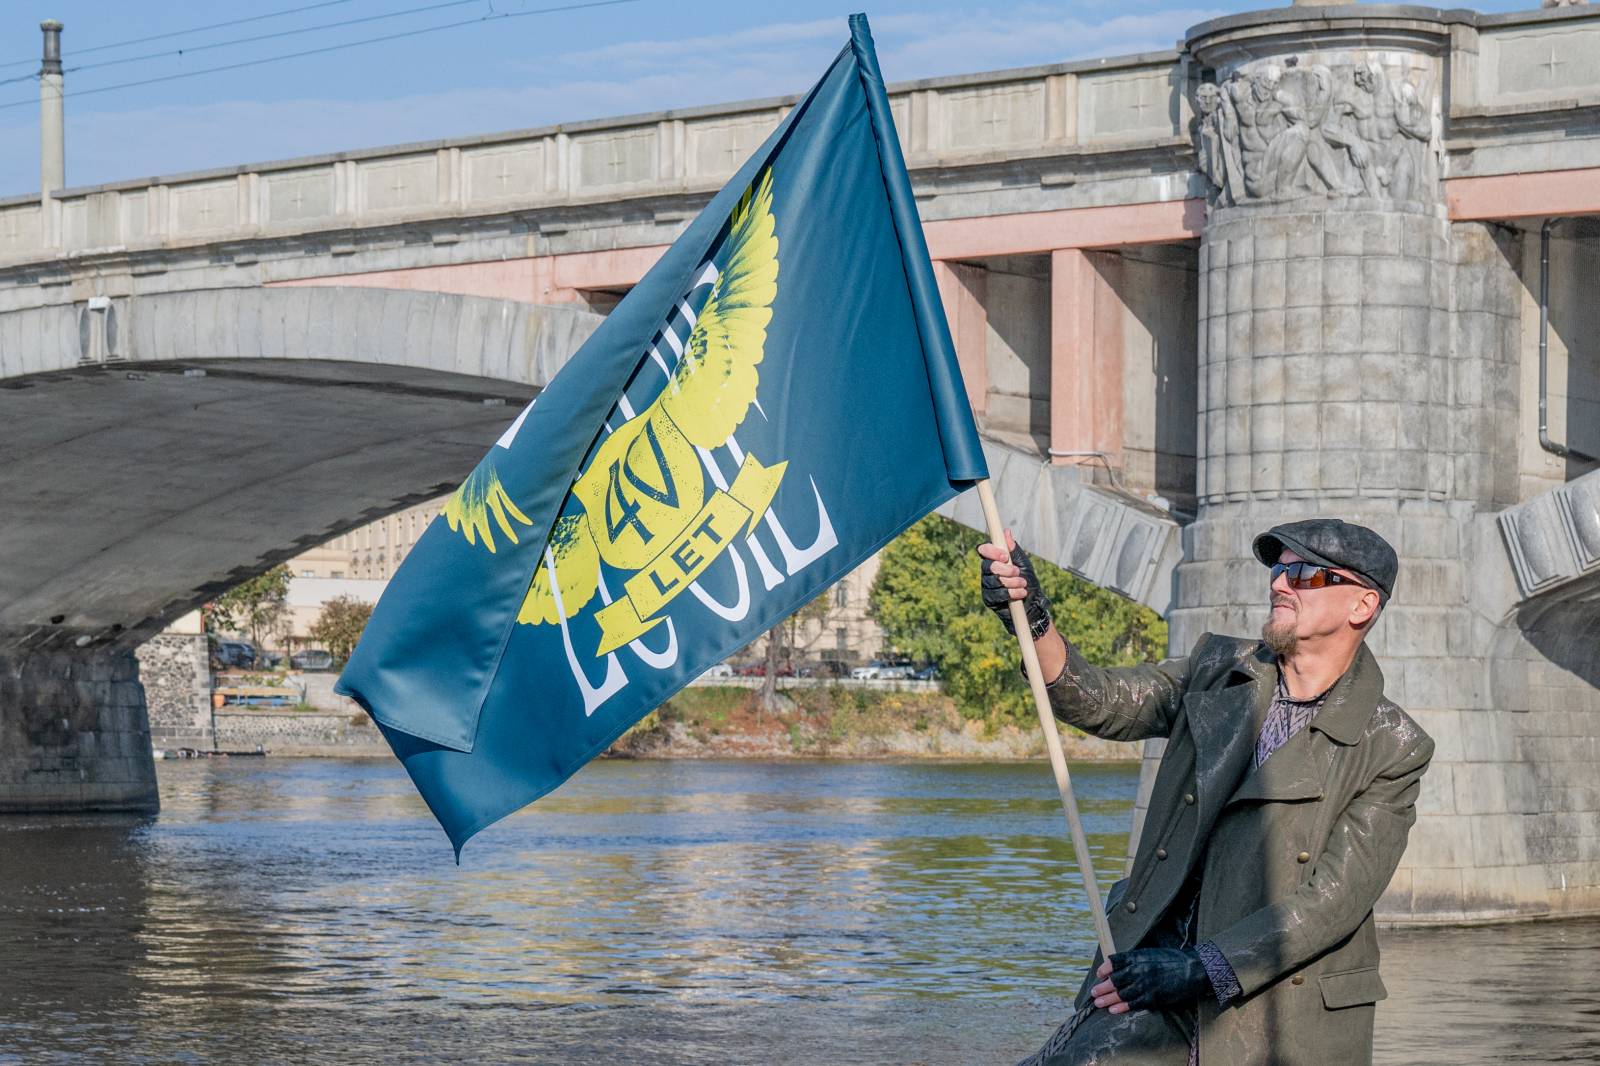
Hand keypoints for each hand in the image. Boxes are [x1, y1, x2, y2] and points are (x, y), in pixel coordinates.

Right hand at [977, 530, 1050, 638]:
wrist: (1033, 605)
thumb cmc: (1028, 583)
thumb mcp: (1024, 563)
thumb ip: (1014, 550)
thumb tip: (1006, 532)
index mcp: (995, 561)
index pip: (984, 551)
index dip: (992, 551)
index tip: (1005, 556)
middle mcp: (988, 572)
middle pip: (988, 566)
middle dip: (1005, 569)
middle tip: (1018, 572)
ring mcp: (987, 586)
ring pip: (993, 580)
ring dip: (1011, 582)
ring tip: (1023, 584)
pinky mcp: (989, 599)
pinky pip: (996, 594)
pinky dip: (1011, 593)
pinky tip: (1020, 594)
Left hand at [1090, 948, 1208, 1013]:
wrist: (1192, 969)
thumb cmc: (1170, 960)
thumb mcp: (1149, 953)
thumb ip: (1133, 959)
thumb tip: (1117, 965)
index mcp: (1137, 957)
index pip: (1114, 963)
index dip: (1105, 969)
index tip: (1099, 975)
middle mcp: (1139, 970)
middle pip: (1115, 980)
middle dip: (1102, 987)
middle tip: (1094, 993)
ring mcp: (1145, 985)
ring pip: (1121, 994)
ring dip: (1108, 999)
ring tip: (1098, 1003)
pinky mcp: (1153, 997)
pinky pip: (1134, 1004)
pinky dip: (1122, 1007)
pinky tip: (1113, 1010)